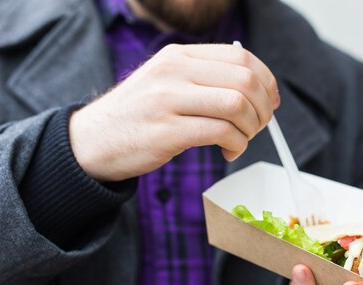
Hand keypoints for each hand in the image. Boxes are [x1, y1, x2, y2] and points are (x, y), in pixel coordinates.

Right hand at [69, 44, 279, 181]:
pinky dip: (236, 144)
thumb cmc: (138, 117)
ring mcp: (168, 100)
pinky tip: (228, 151)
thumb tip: (256, 93)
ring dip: (250, 128)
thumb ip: (204, 81)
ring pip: (236, 105)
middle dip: (263, 108)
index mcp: (178, 56)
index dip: (266, 81)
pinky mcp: (166, 131)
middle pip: (244, 80)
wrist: (92, 141)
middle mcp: (174, 72)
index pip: (240, 57)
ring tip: (240, 141)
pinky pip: (220, 132)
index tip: (271, 102)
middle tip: (258, 126)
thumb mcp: (166, 84)